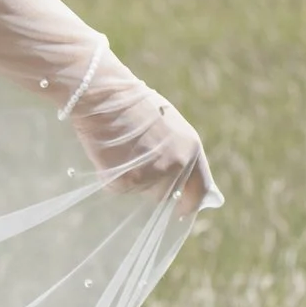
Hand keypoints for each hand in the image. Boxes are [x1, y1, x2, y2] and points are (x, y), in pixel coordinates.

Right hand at [69, 58, 212, 211]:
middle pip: (164, 194)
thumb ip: (178, 151)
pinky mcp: (126, 181)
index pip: (200, 189)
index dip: (191, 203)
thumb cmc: (133, 105)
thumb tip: (177, 177)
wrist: (105, 96)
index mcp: (191, 149)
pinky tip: (108, 154)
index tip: (182, 210)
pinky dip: (110, 176)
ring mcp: (151, 175)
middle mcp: (176, 166)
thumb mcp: (169, 126)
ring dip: (129, 178)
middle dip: (150, 185)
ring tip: (120, 150)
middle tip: (134, 163)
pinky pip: (118, 188)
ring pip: (139, 191)